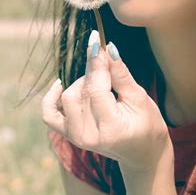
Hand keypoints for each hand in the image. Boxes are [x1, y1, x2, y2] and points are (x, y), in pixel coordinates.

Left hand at [41, 30, 172, 171]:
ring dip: (81, 84)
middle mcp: (87, 136)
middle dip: (93, 72)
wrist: (140, 153)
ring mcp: (74, 137)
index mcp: (110, 128)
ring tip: (99, 84)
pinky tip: (60, 85)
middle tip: (106, 64)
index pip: (96, 90)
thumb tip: (107, 48)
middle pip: (80, 92)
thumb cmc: (146, 124)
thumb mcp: (139, 98)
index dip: (96, 64)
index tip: (96, 42)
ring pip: (67, 98)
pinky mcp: (67, 134)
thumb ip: (120, 74)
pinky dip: (52, 97)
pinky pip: (48, 113)